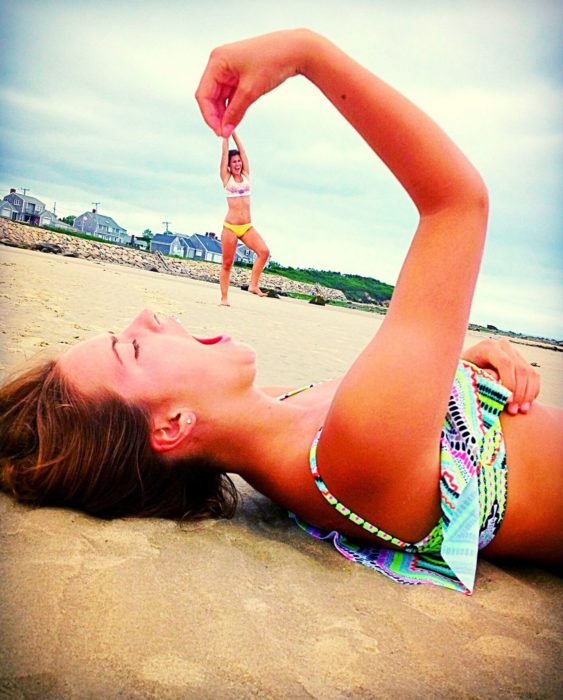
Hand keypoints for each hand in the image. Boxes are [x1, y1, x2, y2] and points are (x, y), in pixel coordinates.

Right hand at [195, 29, 311, 136]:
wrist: (294, 50)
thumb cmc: (272, 62)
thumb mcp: (250, 91)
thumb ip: (235, 112)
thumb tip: (225, 130)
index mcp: (217, 61)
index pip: (203, 94)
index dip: (209, 115)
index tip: (219, 132)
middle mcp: (220, 63)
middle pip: (210, 96)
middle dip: (217, 115)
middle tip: (225, 133)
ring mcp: (229, 68)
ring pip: (220, 97)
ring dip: (224, 113)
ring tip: (231, 128)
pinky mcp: (239, 73)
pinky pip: (230, 94)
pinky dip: (232, 107)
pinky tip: (236, 118)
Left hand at [462, 339, 539, 414]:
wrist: (465, 370)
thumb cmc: (460, 375)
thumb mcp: (464, 376)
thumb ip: (478, 378)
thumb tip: (497, 382)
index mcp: (487, 347)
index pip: (506, 363)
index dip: (510, 383)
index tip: (508, 402)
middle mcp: (502, 346)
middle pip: (520, 369)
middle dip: (520, 392)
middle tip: (514, 410)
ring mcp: (514, 353)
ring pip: (530, 373)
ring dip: (528, 394)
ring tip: (521, 410)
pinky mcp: (521, 361)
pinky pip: (534, 376)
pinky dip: (532, 391)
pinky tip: (525, 404)